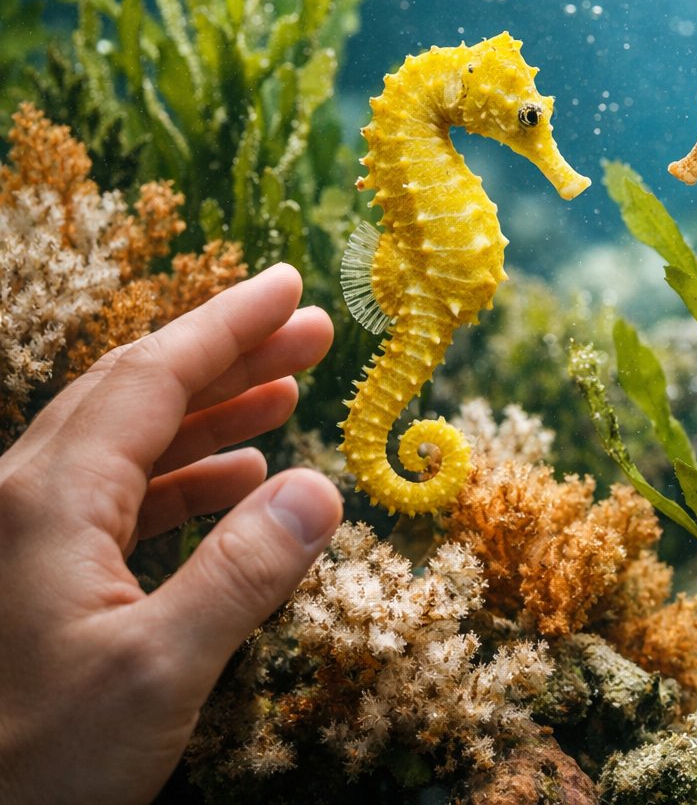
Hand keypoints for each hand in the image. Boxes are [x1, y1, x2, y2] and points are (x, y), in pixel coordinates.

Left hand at [0, 263, 342, 804]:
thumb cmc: (38, 762)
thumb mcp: (158, 671)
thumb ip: (244, 573)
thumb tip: (322, 488)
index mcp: (47, 502)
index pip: (151, 379)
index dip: (226, 325)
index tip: (288, 285)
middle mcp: (22, 500)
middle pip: (136, 395)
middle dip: (228, 355)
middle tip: (310, 329)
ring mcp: (21, 538)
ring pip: (124, 443)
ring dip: (210, 413)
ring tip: (288, 392)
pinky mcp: (29, 580)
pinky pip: (113, 498)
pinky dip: (182, 476)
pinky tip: (237, 481)